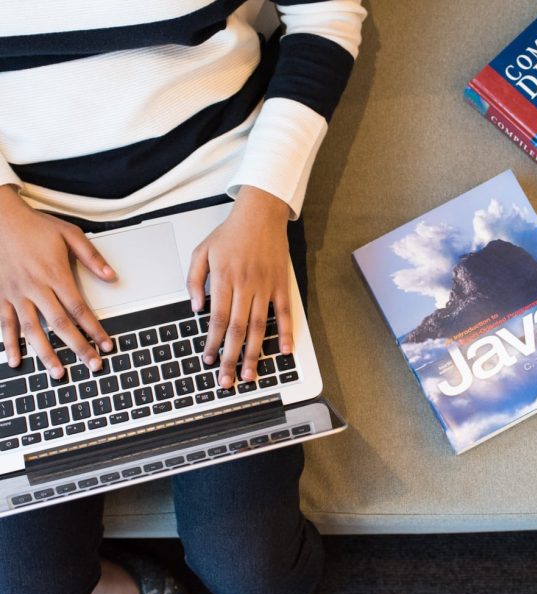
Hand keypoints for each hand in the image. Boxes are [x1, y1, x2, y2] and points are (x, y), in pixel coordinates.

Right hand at [0, 185, 115, 377]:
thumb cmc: (34, 226)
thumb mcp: (70, 234)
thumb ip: (92, 258)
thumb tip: (112, 277)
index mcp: (55, 274)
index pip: (80, 309)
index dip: (94, 329)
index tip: (107, 344)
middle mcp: (35, 287)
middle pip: (60, 324)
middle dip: (78, 347)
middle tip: (92, 365)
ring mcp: (15, 294)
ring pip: (32, 330)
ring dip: (46, 354)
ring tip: (58, 373)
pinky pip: (4, 324)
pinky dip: (10, 343)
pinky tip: (16, 360)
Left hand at [186, 186, 292, 388]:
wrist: (260, 214)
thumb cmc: (231, 233)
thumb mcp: (202, 251)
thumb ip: (194, 280)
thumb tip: (196, 308)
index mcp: (224, 279)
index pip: (217, 319)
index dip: (212, 343)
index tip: (208, 360)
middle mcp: (246, 286)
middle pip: (237, 329)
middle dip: (230, 357)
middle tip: (227, 380)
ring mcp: (266, 286)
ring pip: (259, 326)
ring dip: (254, 352)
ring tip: (249, 373)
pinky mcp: (281, 284)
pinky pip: (284, 312)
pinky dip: (286, 333)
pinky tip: (283, 351)